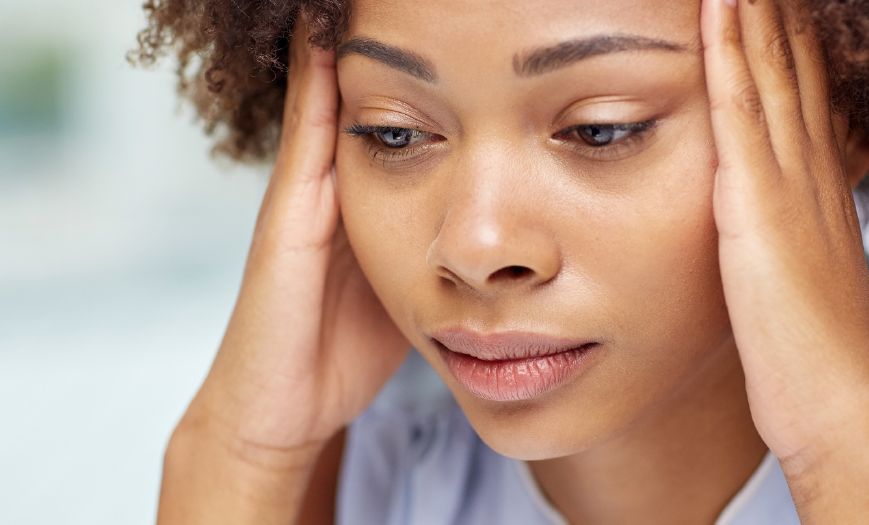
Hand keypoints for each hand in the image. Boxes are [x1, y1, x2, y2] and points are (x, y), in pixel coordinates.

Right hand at [158, 15, 409, 523]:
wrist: (283, 406)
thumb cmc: (346, 348)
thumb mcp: (407, 281)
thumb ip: (431, 241)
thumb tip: (486, 223)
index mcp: (369, 198)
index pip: (402, 115)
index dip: (425, 72)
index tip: (458, 27)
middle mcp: (334, 183)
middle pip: (365, 92)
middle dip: (385, 44)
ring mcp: (304, 193)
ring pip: (329, 96)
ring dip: (345, 45)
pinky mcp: (287, 214)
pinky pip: (305, 135)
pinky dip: (314, 81)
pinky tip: (326, 34)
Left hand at [701, 0, 868, 520]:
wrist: (839, 405)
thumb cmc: (811, 357)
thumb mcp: (801, 280)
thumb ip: (787, 239)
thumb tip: (762, 225)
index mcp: (819, 190)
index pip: (804, 95)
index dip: (789, 44)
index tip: (771, 2)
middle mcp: (812, 174)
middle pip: (794, 70)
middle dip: (776, 15)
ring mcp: (790, 185)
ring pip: (770, 75)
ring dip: (754, 15)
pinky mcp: (759, 207)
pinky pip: (739, 112)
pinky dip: (728, 56)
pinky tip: (717, 9)